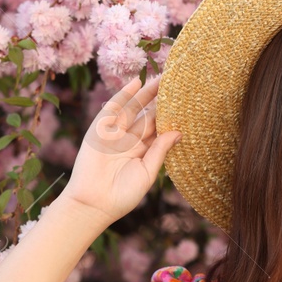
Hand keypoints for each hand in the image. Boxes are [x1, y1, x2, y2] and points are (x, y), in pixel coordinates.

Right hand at [62, 72, 180, 224]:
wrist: (95, 203)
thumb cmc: (123, 195)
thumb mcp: (147, 172)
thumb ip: (160, 150)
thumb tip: (178, 131)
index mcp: (143, 151)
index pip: (160, 128)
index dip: (171, 115)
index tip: (187, 102)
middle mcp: (130, 139)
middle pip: (149, 115)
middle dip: (161, 100)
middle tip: (177, 84)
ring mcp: (115, 133)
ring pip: (134, 108)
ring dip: (146, 93)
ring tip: (162, 78)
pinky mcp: (100, 130)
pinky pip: (113, 108)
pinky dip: (124, 95)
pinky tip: (136, 83)